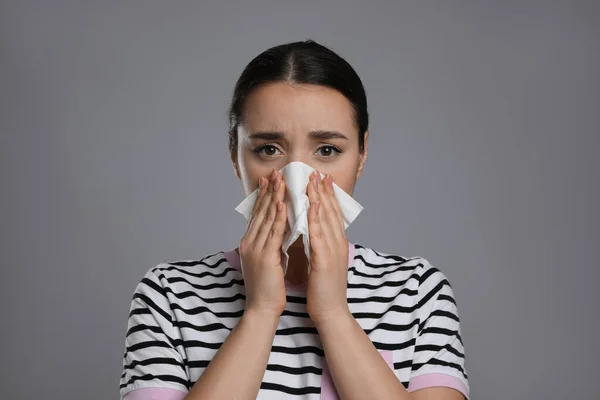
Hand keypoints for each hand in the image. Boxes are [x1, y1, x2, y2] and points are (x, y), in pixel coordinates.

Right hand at [239, 169, 287, 318]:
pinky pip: (273, 232)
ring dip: (274, 196)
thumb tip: (279, 232)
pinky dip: (278, 216)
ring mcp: (255, 249)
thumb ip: (270, 245)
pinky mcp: (264, 256)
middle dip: (269, 190)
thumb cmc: (267, 289)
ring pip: (266, 217)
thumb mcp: (267, 262)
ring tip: (281, 180)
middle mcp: (249, 243)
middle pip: (260, 211)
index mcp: (250, 243)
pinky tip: (283, 203)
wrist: (261, 310)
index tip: (270, 180)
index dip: (264, 196)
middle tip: (276, 172)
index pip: (257, 214)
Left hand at [305, 171, 350, 324]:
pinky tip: (312, 204)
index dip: (326, 196)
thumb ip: (318, 246)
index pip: (331, 215)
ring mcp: (333, 250)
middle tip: (317, 172)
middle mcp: (337, 244)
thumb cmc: (324, 290)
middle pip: (331, 212)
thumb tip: (310, 233)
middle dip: (323, 191)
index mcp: (336, 244)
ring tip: (313, 180)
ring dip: (319, 198)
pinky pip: (319, 234)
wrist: (331, 313)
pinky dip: (316, 217)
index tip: (320, 180)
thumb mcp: (322, 263)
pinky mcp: (325, 259)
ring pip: (326, 218)